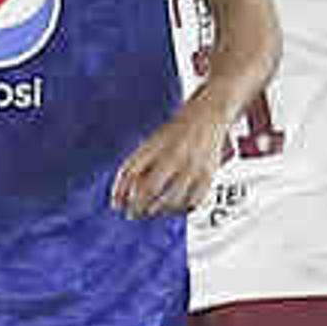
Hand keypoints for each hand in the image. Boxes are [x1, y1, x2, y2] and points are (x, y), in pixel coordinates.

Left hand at [111, 101, 237, 218]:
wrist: (208, 112)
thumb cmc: (176, 131)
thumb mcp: (153, 142)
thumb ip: (137, 166)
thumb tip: (120, 198)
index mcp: (154, 146)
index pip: (130, 172)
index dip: (120, 192)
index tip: (117, 205)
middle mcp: (172, 155)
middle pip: (149, 188)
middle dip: (138, 206)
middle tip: (134, 213)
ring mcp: (191, 165)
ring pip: (171, 199)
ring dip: (158, 210)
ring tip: (154, 210)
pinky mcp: (208, 173)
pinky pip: (194, 201)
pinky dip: (182, 209)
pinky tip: (176, 208)